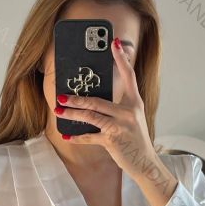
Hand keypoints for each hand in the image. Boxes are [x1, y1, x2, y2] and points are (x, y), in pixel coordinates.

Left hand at [54, 37, 175, 198]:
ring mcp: (120, 126)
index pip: (129, 76)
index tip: (115, 43)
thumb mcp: (132, 120)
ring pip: (91, 116)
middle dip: (77, 98)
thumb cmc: (135, 140)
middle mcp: (129, 112)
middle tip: (61, 95)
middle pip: (98, 101)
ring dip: (72, 113)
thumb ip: (118, 108)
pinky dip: (77, 137)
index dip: (121, 59)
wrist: (145, 162)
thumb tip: (93, 101)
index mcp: (135, 103)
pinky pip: (90, 137)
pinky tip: (66, 135)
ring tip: (59, 110)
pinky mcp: (113, 141)